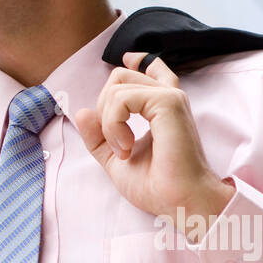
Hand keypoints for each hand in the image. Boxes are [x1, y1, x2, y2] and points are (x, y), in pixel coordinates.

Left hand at [73, 52, 232, 231]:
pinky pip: (123, 98)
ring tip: (122, 150)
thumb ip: (99, 137)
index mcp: (162, 108)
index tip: (128, 59)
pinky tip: (125, 147)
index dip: (137, 60)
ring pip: (117, 85)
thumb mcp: (116, 160)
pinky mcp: (168, 103)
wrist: (180, 203)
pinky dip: (113, 123)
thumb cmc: (158, 186)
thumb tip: (82, 112)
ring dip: (108, 122)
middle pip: (120, 77)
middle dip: (104, 108)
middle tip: (115, 143)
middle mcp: (168, 98)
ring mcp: (170, 97)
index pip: (152, 68)